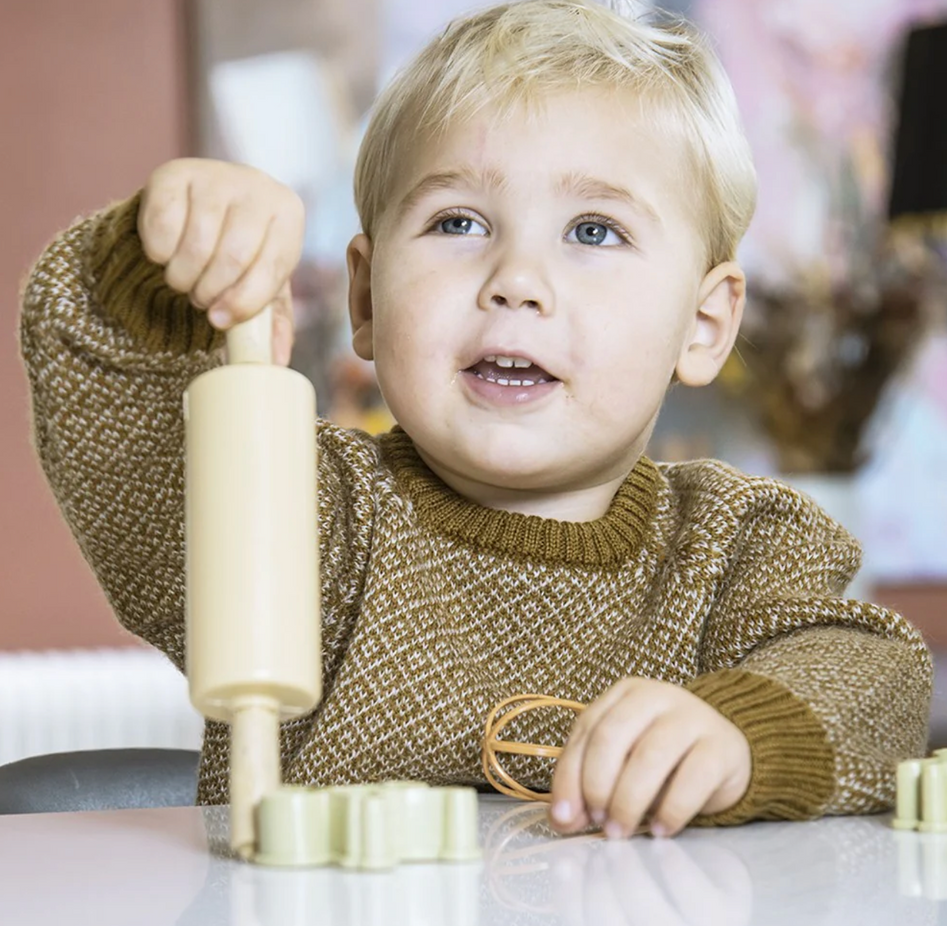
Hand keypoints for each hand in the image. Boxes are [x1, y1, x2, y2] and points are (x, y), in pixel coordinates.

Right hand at [139, 158, 304, 365]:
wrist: (205, 205)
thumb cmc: (244, 250)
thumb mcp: (263, 282)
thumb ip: (271, 321)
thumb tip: (276, 361)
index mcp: (288, 214)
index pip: (269, 270)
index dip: (241, 304)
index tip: (218, 321)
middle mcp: (257, 186)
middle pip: (231, 258)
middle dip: (209, 291)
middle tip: (200, 299)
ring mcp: (214, 175)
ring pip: (195, 244)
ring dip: (182, 276)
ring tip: (184, 280)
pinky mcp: (172, 172)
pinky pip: (161, 225)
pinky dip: (158, 253)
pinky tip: (165, 255)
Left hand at [548, 678, 750, 838]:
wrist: (723, 752)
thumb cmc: (662, 758)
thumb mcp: (621, 763)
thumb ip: (588, 784)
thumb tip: (562, 819)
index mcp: (623, 694)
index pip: (586, 730)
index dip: (571, 776)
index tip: (565, 816)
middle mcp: (655, 696)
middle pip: (612, 737)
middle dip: (597, 785)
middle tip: (599, 821)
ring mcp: (691, 716)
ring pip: (650, 756)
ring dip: (629, 801)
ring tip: (622, 830)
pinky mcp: (721, 745)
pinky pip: (693, 777)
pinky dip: (672, 809)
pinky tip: (661, 829)